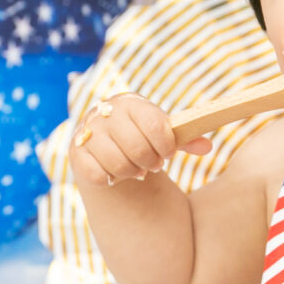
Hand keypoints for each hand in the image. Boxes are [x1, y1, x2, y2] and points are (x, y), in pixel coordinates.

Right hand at [69, 92, 210, 187]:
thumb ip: (183, 139)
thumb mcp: (161, 133)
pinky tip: (115, 174)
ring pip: (118, 163)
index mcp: (132, 104)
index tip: (168, 153)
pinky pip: (97, 175)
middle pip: (137, 147)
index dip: (166, 144)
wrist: (104, 137)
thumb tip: (206, 147)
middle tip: (153, 165)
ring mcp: (89, 133)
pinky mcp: (77, 153)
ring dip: (132, 172)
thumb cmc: (140, 133)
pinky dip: (110, 179)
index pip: (154, 124)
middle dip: (150, 161)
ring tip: (136, 170)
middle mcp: (107, 114)